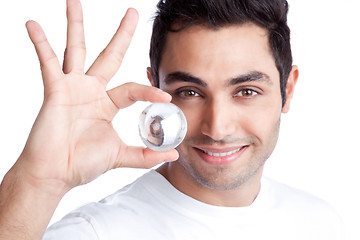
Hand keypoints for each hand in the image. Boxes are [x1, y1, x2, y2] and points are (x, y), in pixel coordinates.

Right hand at [17, 0, 177, 190]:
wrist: (55, 175)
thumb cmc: (82, 163)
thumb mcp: (119, 156)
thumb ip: (145, 155)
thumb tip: (173, 154)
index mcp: (106, 103)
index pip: (132, 88)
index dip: (148, 91)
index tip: (165, 97)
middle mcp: (91, 91)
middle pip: (109, 55)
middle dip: (121, 34)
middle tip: (132, 12)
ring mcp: (72, 87)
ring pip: (77, 49)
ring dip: (76, 25)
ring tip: (74, 1)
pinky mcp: (54, 90)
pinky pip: (48, 62)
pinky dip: (41, 44)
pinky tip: (33, 25)